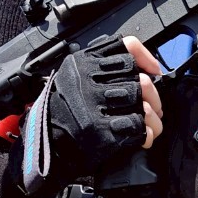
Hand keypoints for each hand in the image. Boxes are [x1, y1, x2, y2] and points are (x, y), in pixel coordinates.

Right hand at [21, 34, 164, 194]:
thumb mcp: (71, 79)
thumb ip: (99, 70)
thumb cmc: (58, 117)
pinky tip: (143, 137)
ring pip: (142, 103)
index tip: (153, 71)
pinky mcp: (101, 130)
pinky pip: (138, 127)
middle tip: (154, 106)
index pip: (126, 48)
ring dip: (153, 117)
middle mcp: (87, 81)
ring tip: (151, 123)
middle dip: (153, 95)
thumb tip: (142, 70)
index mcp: (81, 64)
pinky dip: (146, 134)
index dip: (145, 58)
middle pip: (139, 79)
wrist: (43, 149)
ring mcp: (94, 106)